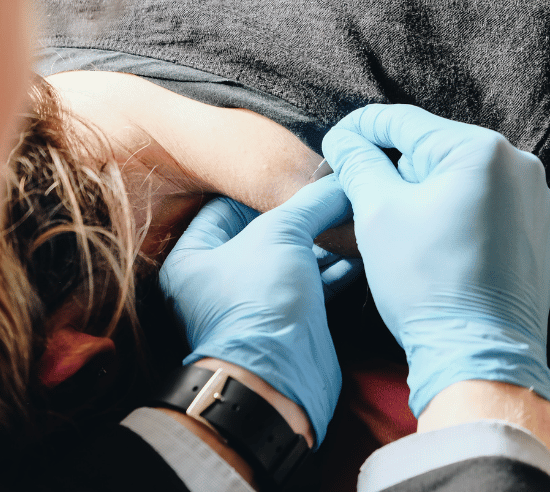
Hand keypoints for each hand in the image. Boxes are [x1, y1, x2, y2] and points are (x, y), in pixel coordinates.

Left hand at [159, 176, 349, 446]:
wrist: (279, 378)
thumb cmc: (260, 303)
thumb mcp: (281, 234)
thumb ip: (309, 202)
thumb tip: (338, 180)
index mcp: (192, 256)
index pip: (225, 206)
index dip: (261, 187)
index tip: (295, 172)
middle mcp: (216, 279)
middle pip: (261, 230)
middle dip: (298, 213)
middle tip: (330, 191)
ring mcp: (252, 301)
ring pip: (289, 257)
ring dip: (320, 239)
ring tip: (350, 216)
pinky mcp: (284, 319)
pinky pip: (309, 282)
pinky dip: (333, 267)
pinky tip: (357, 250)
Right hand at [322, 104, 549, 416]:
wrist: (478, 356)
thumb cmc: (426, 284)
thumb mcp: (376, 213)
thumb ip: (357, 162)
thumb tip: (344, 138)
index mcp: (479, 150)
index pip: (401, 122)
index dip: (357, 131)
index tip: (332, 147)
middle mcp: (518, 165)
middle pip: (431, 149)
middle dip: (388, 166)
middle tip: (351, 190)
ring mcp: (534, 200)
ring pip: (457, 177)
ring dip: (418, 189)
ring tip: (386, 219)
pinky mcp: (538, 231)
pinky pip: (484, 204)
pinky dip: (450, 211)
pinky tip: (426, 238)